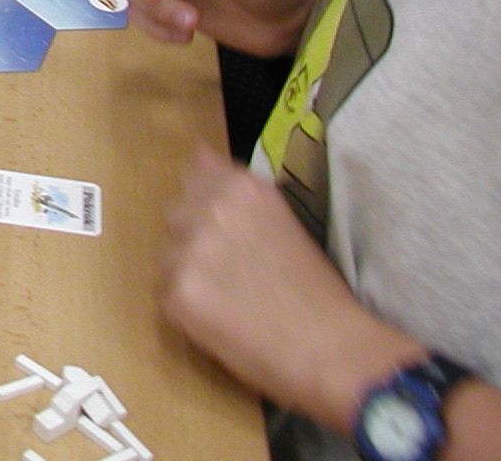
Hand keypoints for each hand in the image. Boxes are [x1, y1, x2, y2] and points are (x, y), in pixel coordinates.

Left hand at [163, 148, 421, 426]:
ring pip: (168, 257)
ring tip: (231, 302)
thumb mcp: (280, 220)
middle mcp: (211, 210)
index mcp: (242, 188)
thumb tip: (198, 151)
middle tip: (232, 273)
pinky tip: (223, 323)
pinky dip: (188, 311)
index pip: (198, 178)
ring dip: (188, 275)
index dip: (207, 205)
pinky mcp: (179, 293)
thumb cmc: (317, 290)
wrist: (332, 349)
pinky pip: (168, 297)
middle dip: (194, 239)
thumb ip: (233, 188)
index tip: (222, 227)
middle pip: (177, 216)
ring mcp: (191, 251)